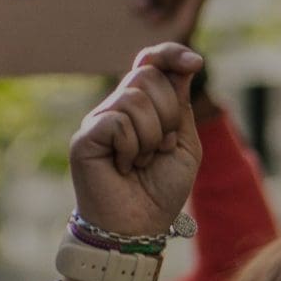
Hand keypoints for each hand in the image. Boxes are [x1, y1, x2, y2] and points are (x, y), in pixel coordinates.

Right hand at [69, 44, 202, 238]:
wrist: (136, 227)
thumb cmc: (160, 190)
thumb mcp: (184, 142)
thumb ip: (181, 104)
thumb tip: (184, 64)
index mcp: (142, 106)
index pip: (150, 61)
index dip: (171, 53)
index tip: (196, 63)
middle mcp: (116, 108)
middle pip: (147, 75)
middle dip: (167, 113)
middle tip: (160, 148)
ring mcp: (98, 121)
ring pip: (134, 97)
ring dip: (150, 135)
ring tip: (141, 162)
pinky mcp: (84, 138)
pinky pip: (117, 121)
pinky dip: (131, 147)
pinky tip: (123, 168)